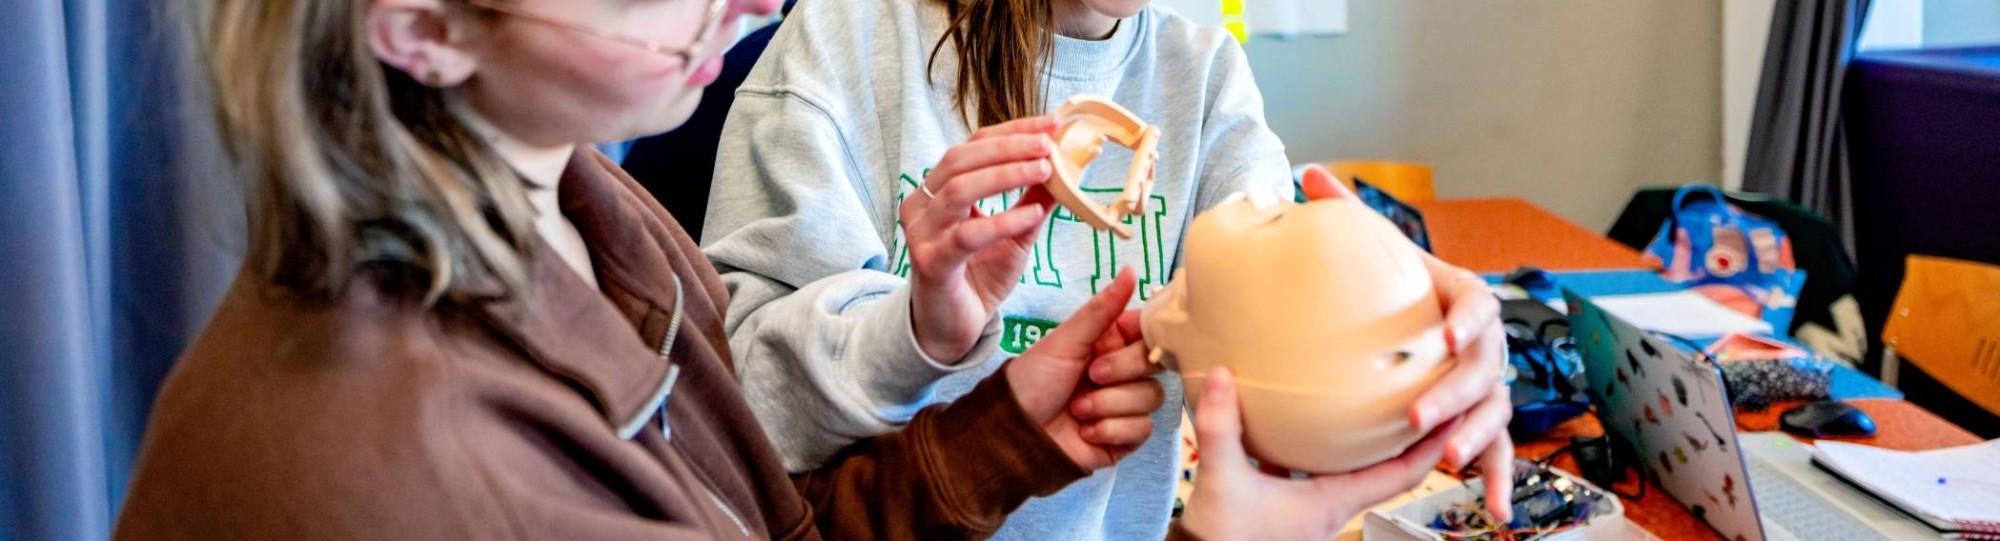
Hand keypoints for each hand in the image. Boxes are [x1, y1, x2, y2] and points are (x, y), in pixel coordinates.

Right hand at [901, 116, 1062, 361]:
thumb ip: (1033, 199)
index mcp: (939, 189)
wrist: (953, 329)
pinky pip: (967, 235)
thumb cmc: (979, 276)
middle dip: (1009, 147)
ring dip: (1005, 175)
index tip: (1052, 124)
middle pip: (962, 159)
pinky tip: (1032, 215)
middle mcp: (923, 204)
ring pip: (959, 190)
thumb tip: (1065, 164)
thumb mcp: (1015, 232)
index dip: (1013, 130)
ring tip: (1044, 170)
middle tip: (1048, 144)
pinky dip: (1002, 221)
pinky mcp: (931, 263)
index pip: (974, 145)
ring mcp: (923, 233)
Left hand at [1005, 269, 1165, 469]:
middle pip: (1154, 364)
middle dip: (1121, 370)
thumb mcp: (1065, 341)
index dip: (1149, 335)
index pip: (1150, 331)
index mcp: (1112, 343)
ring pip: (1151, 397)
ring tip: (1077, 409)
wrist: (1015, 431)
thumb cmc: (1033, 380)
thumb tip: (1130, 271)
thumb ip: (1101, 309)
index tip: (1133, 339)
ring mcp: (1127, 405)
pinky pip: (1142, 428)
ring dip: (1109, 404)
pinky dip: (1110, 430)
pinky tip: (1085, 431)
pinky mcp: (1126, 436)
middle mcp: (1124, 372)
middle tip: (1091, 375)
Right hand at [1181, 367, 1460, 539]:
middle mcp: (1333, 504)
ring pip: (1355, 467)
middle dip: (1413, 432)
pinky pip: (1318, 467)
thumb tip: (1221, 374)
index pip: (1404, 473)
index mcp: (1334, 501)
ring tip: (1374, 394)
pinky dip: (1324, 442)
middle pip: (1391, 467)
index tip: (1460, 407)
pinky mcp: (1290, 505)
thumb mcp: (1222, 480)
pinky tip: (1306, 416)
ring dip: (1369, 436)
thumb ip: (1222, 428)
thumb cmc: (1222, 538)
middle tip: (1427, 388)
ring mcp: (1313, 506)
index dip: (1435, 443)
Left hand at [1301, 165, 1516, 519]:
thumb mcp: (1369, 251)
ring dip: (1475, 435)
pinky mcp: (1481, 420)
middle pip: (1485, 367)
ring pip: (1495, 411)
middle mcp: (1480, 343)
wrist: (1411, 322)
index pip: (1478, 302)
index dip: (1470, 317)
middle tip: (1418, 415)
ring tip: (1448, 459)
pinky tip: (1496, 509)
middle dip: (1456, 393)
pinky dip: (1499, 479)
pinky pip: (1497, 450)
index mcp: (1460, 298)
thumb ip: (1344, 214)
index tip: (1448, 332)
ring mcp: (1485, 384)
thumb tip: (1309, 172)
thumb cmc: (1391, 287)